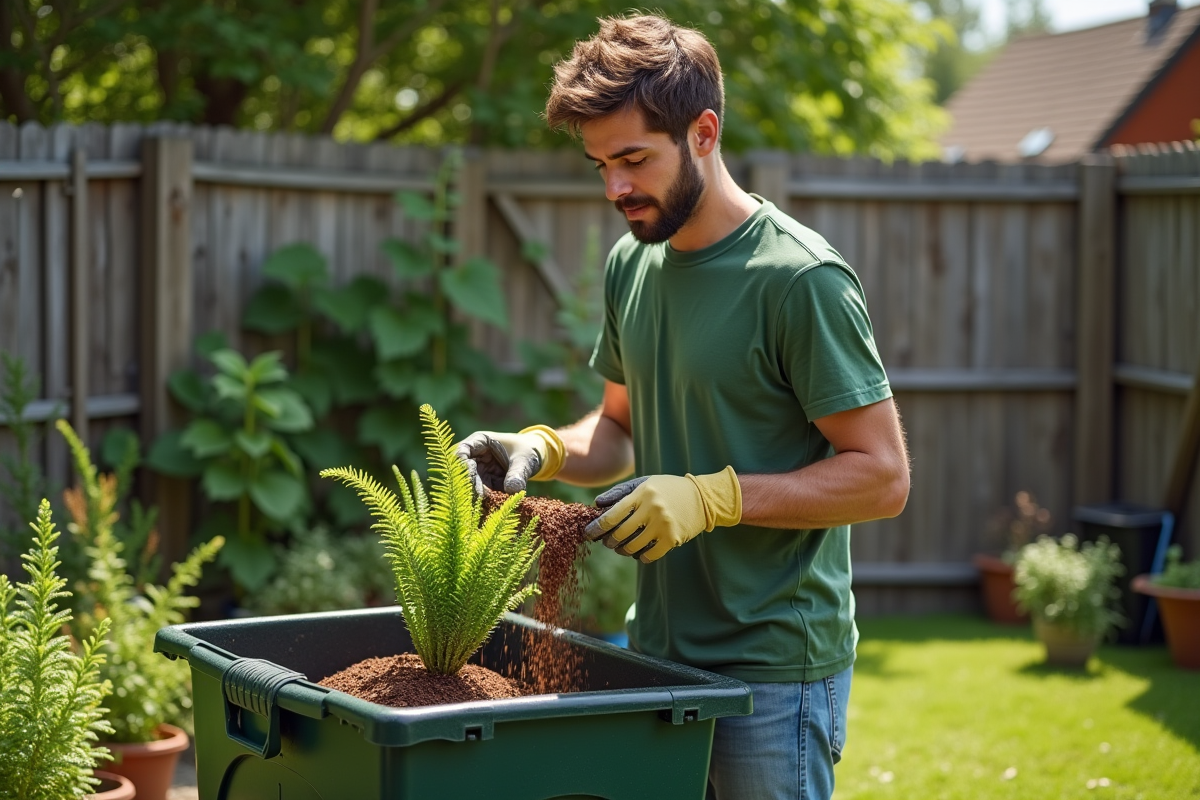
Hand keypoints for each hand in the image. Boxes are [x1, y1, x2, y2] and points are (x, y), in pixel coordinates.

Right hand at [454, 425, 564, 494]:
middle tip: (481, 498)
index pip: (462, 452)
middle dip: (470, 485)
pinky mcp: (483, 484)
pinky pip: (480, 494)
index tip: (471, 481)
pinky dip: (485, 501)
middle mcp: (474, 456)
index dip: (463, 466)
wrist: (534, 458)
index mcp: (480, 441)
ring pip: (469, 485)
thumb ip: (518, 473)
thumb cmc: (527, 451)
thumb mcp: (524, 460)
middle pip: (462, 471)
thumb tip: (513, 490)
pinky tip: (491, 507)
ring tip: (487, 504)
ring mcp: (477, 471)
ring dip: (476, 496)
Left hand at [583, 467, 741, 562]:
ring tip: (622, 547)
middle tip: (606, 541)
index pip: (612, 515)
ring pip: (632, 547)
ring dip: (622, 550)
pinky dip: (640, 556)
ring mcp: (663, 525)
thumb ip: (619, 492)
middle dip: (608, 541)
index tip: (588, 533)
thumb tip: (597, 505)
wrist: (702, 498)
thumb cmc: (666, 489)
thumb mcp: (644, 483)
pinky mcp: (673, 539)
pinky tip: (639, 551)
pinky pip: (649, 555)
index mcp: (642, 493)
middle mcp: (652, 508)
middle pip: (619, 534)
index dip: (596, 527)